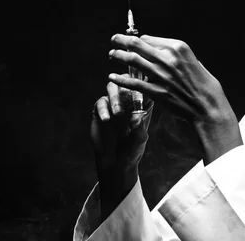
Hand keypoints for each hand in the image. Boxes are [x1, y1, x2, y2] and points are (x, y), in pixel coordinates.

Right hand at [91, 78, 152, 219]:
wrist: (116, 163)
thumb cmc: (133, 150)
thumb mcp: (139, 140)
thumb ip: (139, 129)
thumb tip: (136, 118)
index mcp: (143, 104)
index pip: (145, 86)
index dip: (143, 83)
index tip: (141, 87)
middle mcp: (129, 101)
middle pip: (127, 81)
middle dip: (126, 86)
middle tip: (126, 97)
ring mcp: (114, 104)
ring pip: (113, 87)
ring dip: (115, 97)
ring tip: (118, 113)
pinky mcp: (100, 110)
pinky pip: (100, 102)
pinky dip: (103, 109)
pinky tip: (106, 119)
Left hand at [107, 34, 241, 163]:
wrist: (207, 106)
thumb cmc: (205, 85)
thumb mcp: (195, 62)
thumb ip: (178, 56)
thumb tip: (164, 51)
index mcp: (179, 48)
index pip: (151, 38)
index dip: (139, 39)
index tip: (133, 41)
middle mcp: (168, 58)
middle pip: (138, 45)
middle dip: (122, 40)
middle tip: (114, 39)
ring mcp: (161, 75)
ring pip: (132, 61)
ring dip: (119, 56)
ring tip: (112, 55)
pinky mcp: (157, 91)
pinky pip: (134, 83)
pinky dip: (121, 79)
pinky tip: (112, 77)